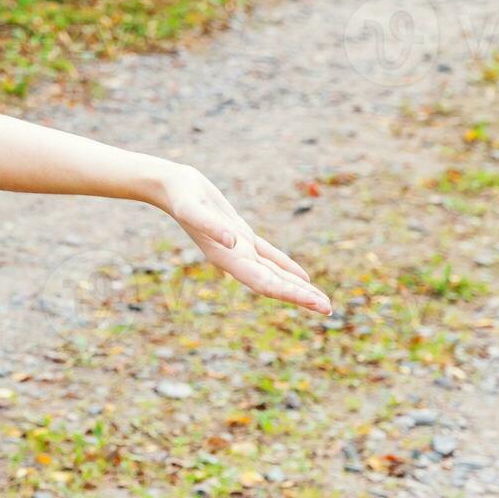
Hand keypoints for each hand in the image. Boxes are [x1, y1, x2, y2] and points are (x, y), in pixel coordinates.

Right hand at [153, 164, 331, 314]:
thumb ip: (211, 226)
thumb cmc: (181, 196)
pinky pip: (270, 256)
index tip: (315, 303)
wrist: (170, 187)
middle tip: (328, 310)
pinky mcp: (242, 235)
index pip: (265, 282)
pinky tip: (303, 277)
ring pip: (274, 273)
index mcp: (227, 257)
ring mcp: (239, 248)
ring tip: (320, 301)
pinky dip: (287, 268)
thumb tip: (234, 242)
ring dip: (296, 288)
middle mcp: (235, 258)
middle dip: (300, 297)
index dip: (291, 294)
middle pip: (273, 284)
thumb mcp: (193, 208)